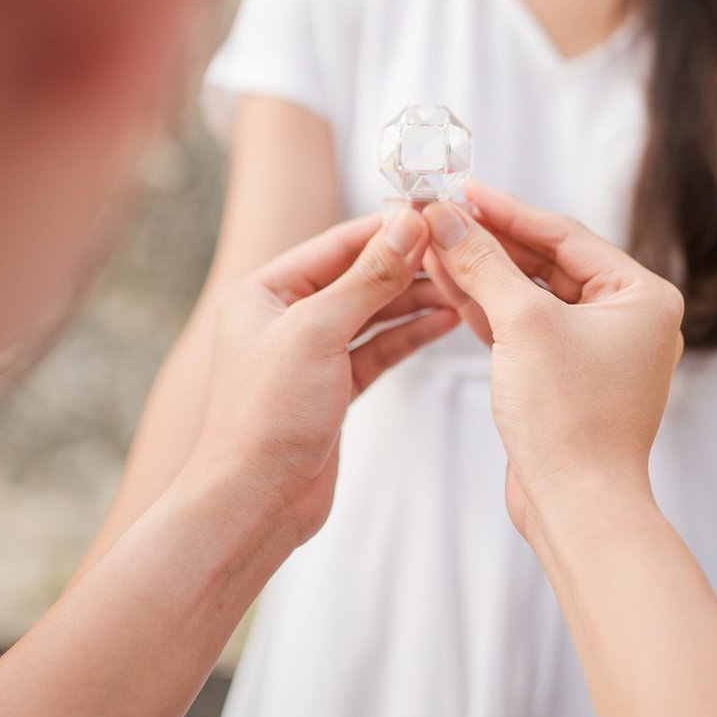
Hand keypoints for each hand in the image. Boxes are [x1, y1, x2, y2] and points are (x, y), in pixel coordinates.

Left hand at [187, 208, 457, 551]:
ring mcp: (309, 354)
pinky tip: (444, 321)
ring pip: (371, 313)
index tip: (432, 215)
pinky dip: (409, 335)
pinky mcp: (332, 388)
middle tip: (457, 252)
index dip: (385, 229)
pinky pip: (377, 348)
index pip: (335, 244)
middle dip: (407, 265)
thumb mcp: (318, 332)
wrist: (255, 501)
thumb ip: (367, 277)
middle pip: (357, 276)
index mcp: (264, 292)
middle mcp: (283, 318)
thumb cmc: (266, 416)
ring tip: (462, 286)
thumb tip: (406, 225)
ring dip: (414, 299)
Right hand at [422, 183, 682, 543]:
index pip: (564, 234)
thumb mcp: (523, 324)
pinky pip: (524, 328)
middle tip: (439, 216)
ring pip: (531, 295)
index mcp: (642, 295)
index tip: (461, 189)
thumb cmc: (572, 419)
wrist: (578, 507)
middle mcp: (627, 318)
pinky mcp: (566, 378)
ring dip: (481, 272)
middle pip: (546, 261)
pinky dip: (487, 309)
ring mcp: (597, 350)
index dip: (506, 209)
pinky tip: (447, 285)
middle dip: (488, 241)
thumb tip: (448, 218)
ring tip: (432, 245)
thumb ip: (484, 263)